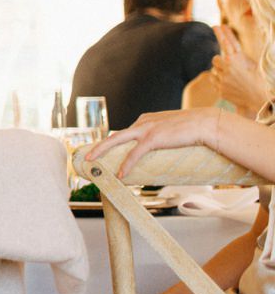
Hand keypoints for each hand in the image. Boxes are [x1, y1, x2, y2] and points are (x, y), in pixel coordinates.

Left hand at [88, 108, 220, 179]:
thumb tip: (163, 147)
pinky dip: (126, 164)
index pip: (125, 132)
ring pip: (117, 140)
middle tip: (87, 156)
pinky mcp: (153, 138)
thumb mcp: (173, 129)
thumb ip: (163, 135)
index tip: (105, 152)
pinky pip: (135, 154)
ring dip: (102, 152)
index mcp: (146, 119)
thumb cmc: (194, 128)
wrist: (207, 123)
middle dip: (99, 146)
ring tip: (92, 162)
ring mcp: (147, 129)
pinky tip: (121, 174)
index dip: (114, 143)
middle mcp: (143, 122)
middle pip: (115, 135)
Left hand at [211, 26, 270, 115]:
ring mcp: (222, 79)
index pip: (227, 43)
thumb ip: (241, 57)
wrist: (260, 100)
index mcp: (237, 60)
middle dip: (221, 61)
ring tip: (234, 78)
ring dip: (220, 72)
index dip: (222, 34)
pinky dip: (218, 81)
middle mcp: (228, 68)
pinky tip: (229, 84)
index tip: (216, 26)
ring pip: (214, 71)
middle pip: (216, 58)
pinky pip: (213, 81)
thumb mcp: (253, 65)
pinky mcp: (220, 89)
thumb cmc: (260, 81)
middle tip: (229, 66)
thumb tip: (233, 51)